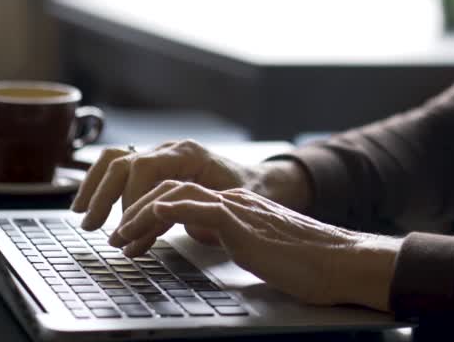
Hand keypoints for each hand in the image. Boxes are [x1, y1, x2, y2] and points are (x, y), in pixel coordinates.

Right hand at [71, 139, 257, 241]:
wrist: (261, 183)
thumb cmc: (248, 195)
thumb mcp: (228, 206)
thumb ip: (194, 213)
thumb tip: (161, 225)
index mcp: (189, 154)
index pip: (146, 167)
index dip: (132, 197)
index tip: (128, 226)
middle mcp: (170, 150)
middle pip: (124, 162)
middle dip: (104, 196)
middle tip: (93, 226)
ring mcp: (160, 156)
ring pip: (115, 161)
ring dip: (95, 188)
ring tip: (82, 216)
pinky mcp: (155, 168)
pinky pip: (119, 169)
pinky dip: (100, 186)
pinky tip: (88, 207)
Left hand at [109, 180, 400, 309]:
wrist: (337, 261)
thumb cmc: (308, 264)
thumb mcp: (263, 251)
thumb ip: (241, 244)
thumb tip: (226, 251)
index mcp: (239, 207)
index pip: (183, 196)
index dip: (150, 212)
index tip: (131, 236)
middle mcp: (234, 201)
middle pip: (170, 188)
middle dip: (135, 210)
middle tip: (116, 237)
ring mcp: (236, 208)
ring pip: (172, 195)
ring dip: (138, 215)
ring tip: (121, 238)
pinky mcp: (238, 222)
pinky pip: (191, 208)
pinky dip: (161, 214)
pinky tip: (146, 224)